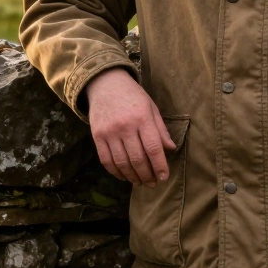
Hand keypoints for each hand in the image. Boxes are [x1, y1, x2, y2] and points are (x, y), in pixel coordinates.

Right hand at [84, 68, 175, 187]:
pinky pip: (106, 160)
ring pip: (122, 163)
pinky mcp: (97, 136)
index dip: (159, 166)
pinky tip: (123, 176)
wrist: (105, 83)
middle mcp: (125, 126)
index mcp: (142, 118)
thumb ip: (161, 129)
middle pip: (138, 159)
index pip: (153, 148)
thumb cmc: (133, 95)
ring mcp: (109, 132)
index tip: (163, 177)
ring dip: (132, 177)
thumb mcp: (151, 107)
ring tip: (139, 182)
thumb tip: (170, 149)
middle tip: (152, 183)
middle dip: (147, 175)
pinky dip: (115, 172)